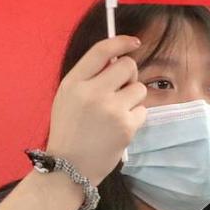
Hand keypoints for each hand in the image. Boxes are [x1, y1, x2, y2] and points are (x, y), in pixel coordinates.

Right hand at [45, 35, 147, 182]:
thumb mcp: (67, 98)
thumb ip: (88, 77)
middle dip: (129, 75)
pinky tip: (120, 128)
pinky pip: (143, 110)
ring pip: (139, 88)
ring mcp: (111, 109)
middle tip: (120, 90)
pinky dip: (135, 118)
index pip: (102, 51)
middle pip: (127, 66)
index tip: (133, 42)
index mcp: (74, 83)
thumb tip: (117, 59)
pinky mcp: (126, 126)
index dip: (121, 42)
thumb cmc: (69, 130)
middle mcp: (92, 92)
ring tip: (116, 114)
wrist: (69, 168)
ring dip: (132, 98)